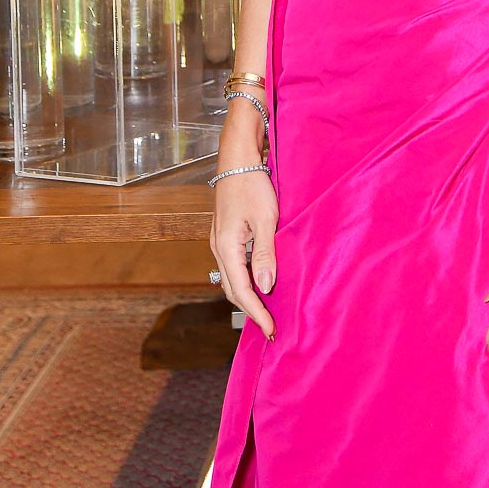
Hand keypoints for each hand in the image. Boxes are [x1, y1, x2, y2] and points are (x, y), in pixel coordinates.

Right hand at [209, 150, 278, 341]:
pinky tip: (260, 280)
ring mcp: (220, 241)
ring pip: (231, 278)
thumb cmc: (252, 185)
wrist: (237, 160)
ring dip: (248, 295)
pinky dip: (245, 279)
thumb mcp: (266, 219)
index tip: (270, 329)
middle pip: (232, 289)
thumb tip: (266, 286)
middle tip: (270, 325)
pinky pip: (233, 265)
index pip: (241, 290)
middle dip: (250, 309)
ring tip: (266, 308)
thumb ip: (265, 253)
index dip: (256, 311)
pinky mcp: (226, 234)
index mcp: (226, 247)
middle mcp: (218, 248)